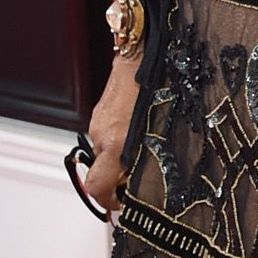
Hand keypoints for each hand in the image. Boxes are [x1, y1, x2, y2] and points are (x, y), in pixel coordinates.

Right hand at [82, 50, 144, 218]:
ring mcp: (99, 122)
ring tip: (146, 153)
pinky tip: (138, 133)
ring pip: (106, 152)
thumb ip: (147, 156)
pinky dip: (119, 142)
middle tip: (141, 182)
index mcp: (117, 143)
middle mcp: (103, 134)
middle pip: (102, 172)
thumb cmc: (158, 87)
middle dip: (119, 181)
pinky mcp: (100, 112)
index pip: (97, 186)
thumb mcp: (159, 129)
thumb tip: (143, 180)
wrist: (143, 52)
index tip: (122, 206)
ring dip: (121, 159)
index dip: (108, 202)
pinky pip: (107, 135)